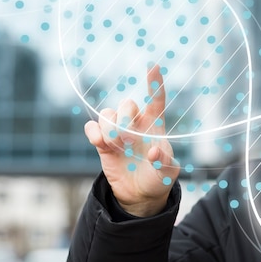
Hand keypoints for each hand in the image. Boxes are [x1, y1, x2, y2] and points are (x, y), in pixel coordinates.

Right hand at [84, 65, 179, 216]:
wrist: (140, 195)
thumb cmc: (159, 178)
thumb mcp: (168, 173)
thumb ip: (164, 162)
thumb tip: (153, 151)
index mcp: (155, 125)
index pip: (156, 100)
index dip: (155, 83)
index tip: (154, 66)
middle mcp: (135, 125)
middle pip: (126, 104)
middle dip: (125, 118)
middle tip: (128, 140)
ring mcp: (117, 133)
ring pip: (107, 114)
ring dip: (110, 128)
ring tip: (117, 146)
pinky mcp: (102, 144)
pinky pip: (92, 128)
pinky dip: (93, 133)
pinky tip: (100, 143)